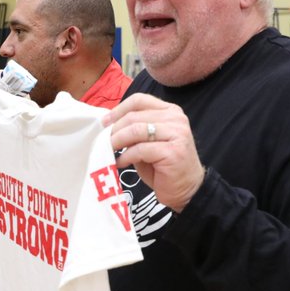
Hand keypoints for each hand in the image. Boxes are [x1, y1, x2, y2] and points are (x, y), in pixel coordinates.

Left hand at [103, 93, 204, 212]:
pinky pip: (140, 149)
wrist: (186, 190)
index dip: (118, 110)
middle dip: (114, 129)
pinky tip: (120, 163)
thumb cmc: (163, 166)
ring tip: (108, 151)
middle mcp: (176, 119)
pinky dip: (125, 156)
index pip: (139, 100)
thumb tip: (108, 125)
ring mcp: (177, 134)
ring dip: (117, 141)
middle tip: (103, 141)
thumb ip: (135, 130)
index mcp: (170, 111)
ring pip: (136, 130)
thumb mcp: (148, 142)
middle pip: (134, 116)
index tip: (104, 123)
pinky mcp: (173, 151)